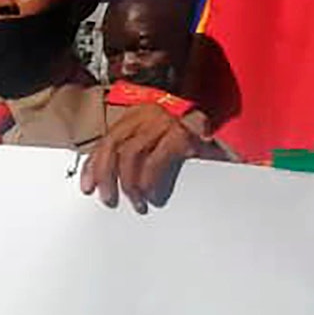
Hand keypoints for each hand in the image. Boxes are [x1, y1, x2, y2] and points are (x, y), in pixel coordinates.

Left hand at [80, 103, 205, 212]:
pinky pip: (155, 160)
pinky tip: (151, 194)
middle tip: (107, 199)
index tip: (87, 187)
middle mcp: (147, 115)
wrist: (226, 113)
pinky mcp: (182, 135)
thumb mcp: (157, 138)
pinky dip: (149, 180)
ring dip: (128, 182)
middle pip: (112, 145)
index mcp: (137, 115)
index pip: (106, 141)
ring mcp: (165, 122)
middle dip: (104, 175)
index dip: (92, 165)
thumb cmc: (192, 135)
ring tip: (135, 201)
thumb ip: (136, 150)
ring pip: (130, 153)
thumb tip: (110, 178)